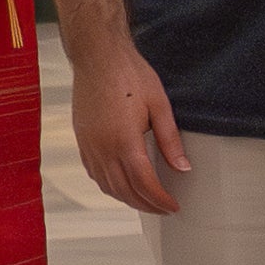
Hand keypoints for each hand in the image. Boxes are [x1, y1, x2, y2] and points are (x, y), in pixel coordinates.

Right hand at [70, 36, 191, 215]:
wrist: (97, 55)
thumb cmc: (128, 73)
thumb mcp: (159, 104)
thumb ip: (170, 140)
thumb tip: (182, 166)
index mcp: (124, 141)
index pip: (144, 184)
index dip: (160, 201)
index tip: (173, 206)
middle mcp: (103, 148)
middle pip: (125, 191)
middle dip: (146, 205)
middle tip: (164, 209)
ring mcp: (89, 146)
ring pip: (108, 187)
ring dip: (128, 199)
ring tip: (146, 200)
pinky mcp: (82, 140)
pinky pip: (94, 173)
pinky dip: (110, 186)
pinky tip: (122, 184)